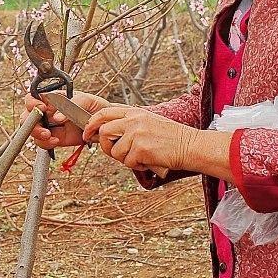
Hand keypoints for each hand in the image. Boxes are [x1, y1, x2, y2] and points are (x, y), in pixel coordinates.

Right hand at [24, 91, 110, 149]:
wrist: (104, 124)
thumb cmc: (95, 107)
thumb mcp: (86, 100)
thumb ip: (71, 105)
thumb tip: (56, 117)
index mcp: (52, 98)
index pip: (33, 98)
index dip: (32, 103)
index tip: (41, 108)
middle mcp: (47, 112)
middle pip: (27, 116)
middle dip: (31, 123)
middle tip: (43, 127)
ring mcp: (50, 126)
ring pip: (32, 131)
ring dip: (38, 134)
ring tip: (50, 136)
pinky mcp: (54, 138)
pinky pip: (42, 142)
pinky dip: (46, 143)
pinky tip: (56, 141)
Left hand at [82, 106, 198, 171]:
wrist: (190, 145)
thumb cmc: (171, 137)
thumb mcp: (149, 121)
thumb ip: (129, 124)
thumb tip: (107, 133)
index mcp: (134, 112)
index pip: (104, 112)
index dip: (92, 123)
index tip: (87, 133)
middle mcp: (134, 120)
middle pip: (104, 132)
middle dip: (106, 145)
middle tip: (116, 152)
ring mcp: (137, 134)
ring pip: (115, 151)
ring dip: (126, 158)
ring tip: (142, 156)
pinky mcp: (141, 149)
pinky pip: (128, 162)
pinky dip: (137, 165)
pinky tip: (149, 160)